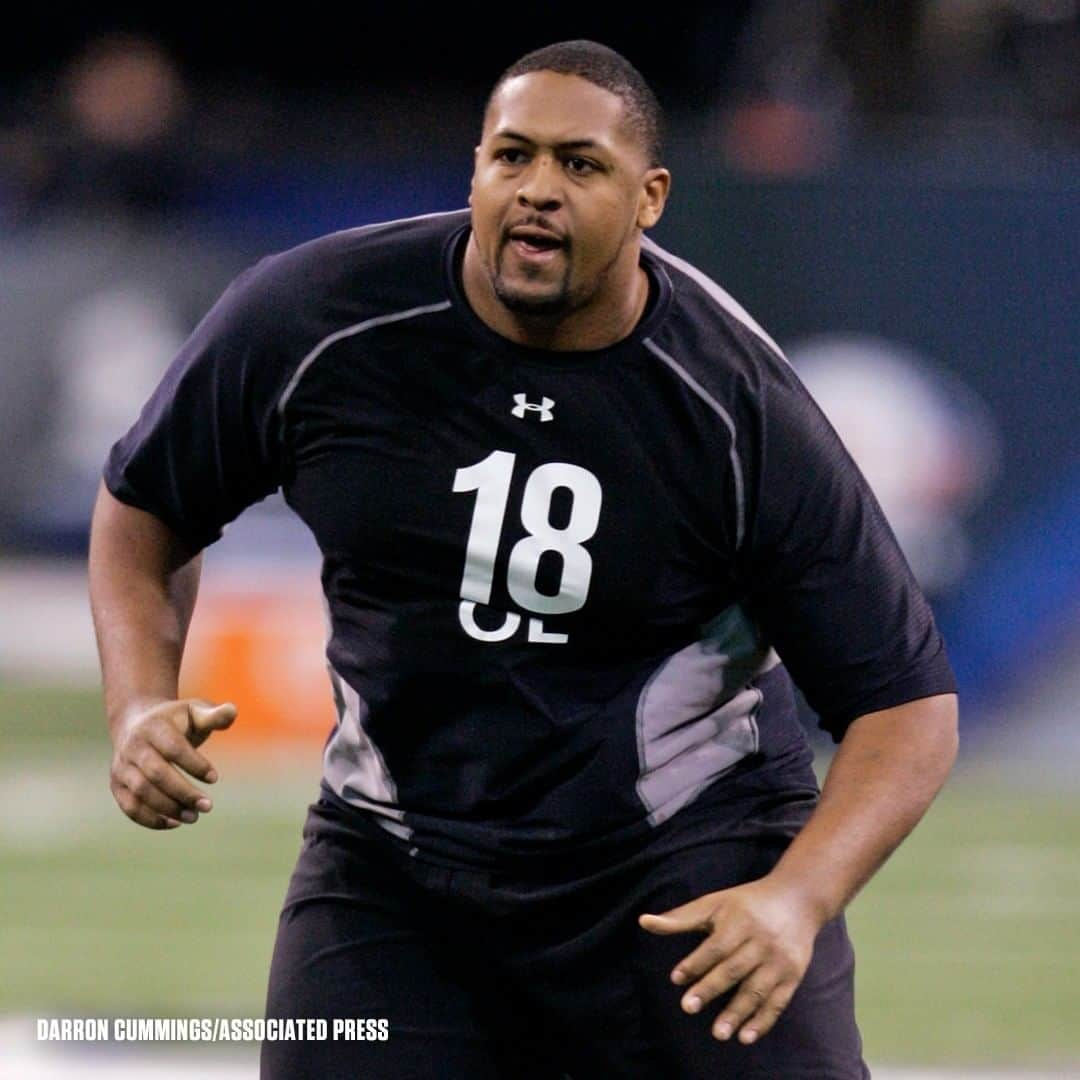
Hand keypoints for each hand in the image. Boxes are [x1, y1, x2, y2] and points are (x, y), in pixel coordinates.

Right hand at [109, 698, 236, 829]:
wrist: (136, 722)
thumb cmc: (175, 720)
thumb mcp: (194, 711)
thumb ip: (214, 715)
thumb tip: (232, 711)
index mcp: (154, 726)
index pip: (173, 748)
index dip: (194, 764)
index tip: (215, 778)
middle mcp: (133, 746)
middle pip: (156, 774)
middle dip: (183, 793)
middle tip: (208, 806)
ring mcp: (122, 766)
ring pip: (141, 792)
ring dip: (168, 808)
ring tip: (194, 817)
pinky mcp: (117, 784)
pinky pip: (130, 807)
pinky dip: (150, 819)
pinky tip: (174, 823)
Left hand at [638, 876, 823, 1044]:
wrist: (797, 899)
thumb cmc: (746, 903)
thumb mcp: (714, 903)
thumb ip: (680, 917)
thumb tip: (643, 922)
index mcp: (740, 921)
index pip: (716, 946)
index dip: (696, 962)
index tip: (676, 978)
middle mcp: (761, 941)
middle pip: (734, 969)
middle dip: (711, 989)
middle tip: (688, 1008)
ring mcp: (779, 960)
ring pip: (756, 990)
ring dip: (737, 1013)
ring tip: (718, 1033)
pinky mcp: (793, 976)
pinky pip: (778, 1002)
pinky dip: (763, 1021)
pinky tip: (745, 1037)